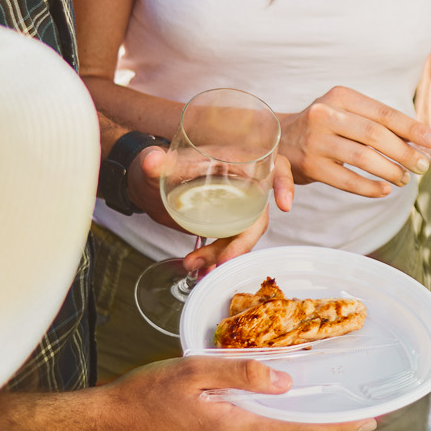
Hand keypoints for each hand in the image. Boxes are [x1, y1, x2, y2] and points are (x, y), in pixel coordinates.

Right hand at [101, 356, 377, 430]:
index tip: (369, 422)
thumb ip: (242, 375)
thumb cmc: (141, 398)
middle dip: (312, 417)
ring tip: (291, 389)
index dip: (337, 427)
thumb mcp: (193, 371)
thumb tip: (285, 382)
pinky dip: (257, 421)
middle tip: (340, 396)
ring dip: (280, 417)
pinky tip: (253, 400)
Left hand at [129, 145, 290, 273]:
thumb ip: (152, 162)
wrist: (145, 187)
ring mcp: (234, 205)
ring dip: (225, 254)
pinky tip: (201, 269)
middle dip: (244, 240)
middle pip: (258, 212)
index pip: (274, 165)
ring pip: (244, 233)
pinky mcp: (224, 223)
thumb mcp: (152, 165)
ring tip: (196, 265)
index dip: (285, 183)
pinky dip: (217, 258)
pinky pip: (230, 242)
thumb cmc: (155, 168)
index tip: (284, 205)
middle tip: (224, 259)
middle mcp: (240, 183)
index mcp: (235, 160)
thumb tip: (153, 160)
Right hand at [280, 86, 430, 198]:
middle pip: (374, 135)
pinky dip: (369, 187)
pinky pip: (346, 180)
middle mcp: (325, 115)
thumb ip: (377, 122)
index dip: (412, 128)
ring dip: (390, 171)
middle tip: (423, 166)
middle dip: (404, 152)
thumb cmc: (324, 126)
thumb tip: (420, 139)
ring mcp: (315, 141)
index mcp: (340, 97)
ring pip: (362, 158)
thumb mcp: (345, 112)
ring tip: (405, 179)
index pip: (383, 113)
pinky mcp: (309, 167)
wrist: (277, 139)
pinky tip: (384, 190)